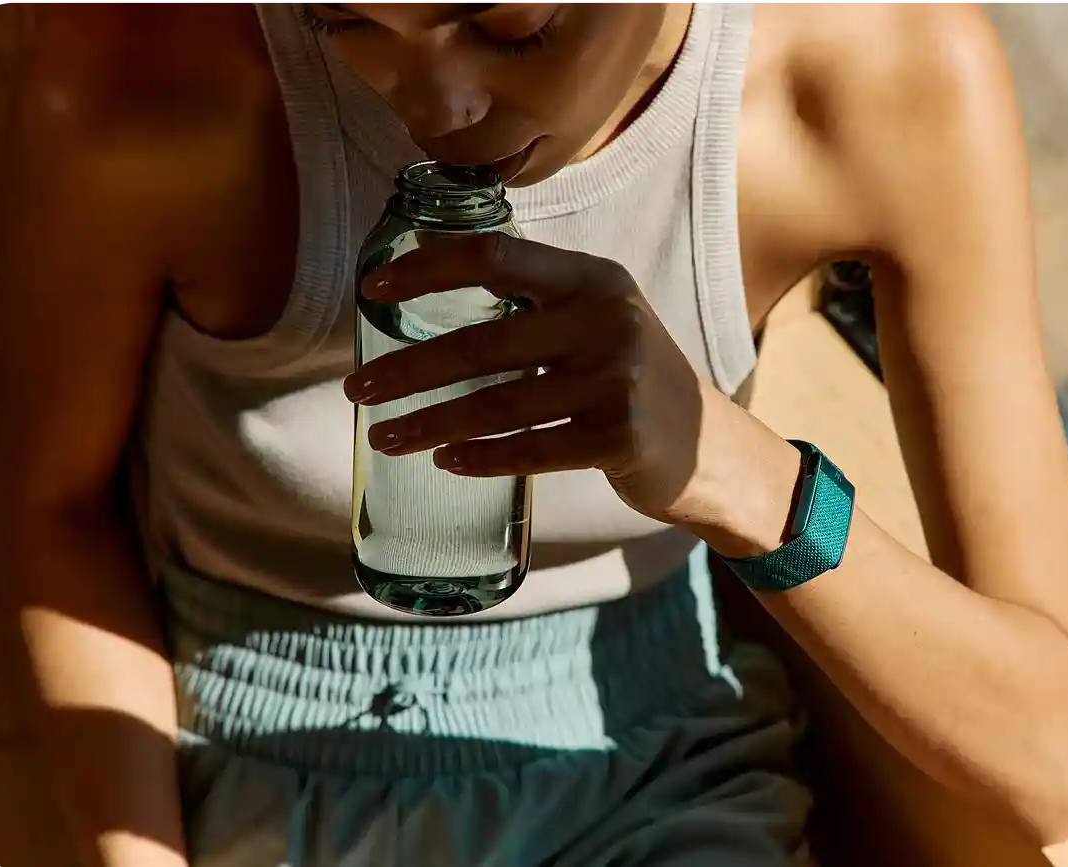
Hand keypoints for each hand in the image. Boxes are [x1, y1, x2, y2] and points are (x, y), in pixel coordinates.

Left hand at [344, 232, 728, 525]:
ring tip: (386, 437)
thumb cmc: (630, 376)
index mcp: (593, 279)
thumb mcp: (595, 316)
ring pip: (499, 404)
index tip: (372, 290)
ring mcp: (618, 382)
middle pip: (484, 340)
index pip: (496, 255)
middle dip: (408, 368)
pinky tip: (446, 461)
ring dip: (431, 423)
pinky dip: (482, 457)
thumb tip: (424, 261)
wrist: (710, 445)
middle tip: (357, 389)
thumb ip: (530, 292)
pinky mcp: (621, 438)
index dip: (427, 268)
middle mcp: (607, 321)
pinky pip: (532, 451)